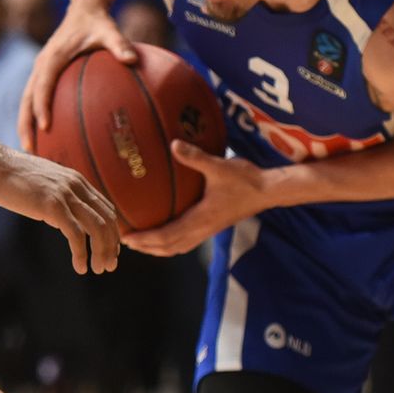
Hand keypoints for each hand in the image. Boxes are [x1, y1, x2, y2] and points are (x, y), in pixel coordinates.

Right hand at [0, 146, 119, 273]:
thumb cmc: (12, 177)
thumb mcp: (44, 185)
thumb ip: (59, 199)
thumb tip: (64, 221)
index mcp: (76, 180)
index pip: (106, 208)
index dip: (113, 231)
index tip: (111, 250)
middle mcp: (76, 185)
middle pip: (107, 219)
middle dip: (112, 246)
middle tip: (109, 266)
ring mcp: (65, 194)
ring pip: (97, 228)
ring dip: (101, 252)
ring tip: (98, 269)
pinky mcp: (52, 205)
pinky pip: (76, 234)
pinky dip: (81, 253)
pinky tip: (80, 267)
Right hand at [18, 5, 136, 150]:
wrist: (83, 11)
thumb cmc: (97, 23)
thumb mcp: (110, 31)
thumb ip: (120, 45)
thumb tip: (133, 60)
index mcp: (53, 56)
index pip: (43, 85)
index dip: (41, 106)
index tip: (45, 127)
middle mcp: (42, 64)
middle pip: (26, 99)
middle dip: (25, 124)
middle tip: (30, 149)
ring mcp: (40, 70)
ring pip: (26, 101)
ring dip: (26, 124)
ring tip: (32, 150)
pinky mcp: (44, 74)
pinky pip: (35, 98)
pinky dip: (36, 116)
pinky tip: (47, 137)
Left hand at [124, 142, 266, 256]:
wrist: (268, 191)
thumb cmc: (245, 179)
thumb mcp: (218, 166)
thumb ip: (195, 157)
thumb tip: (174, 144)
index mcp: (201, 220)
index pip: (167, 236)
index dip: (146, 240)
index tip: (127, 238)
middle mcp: (203, 229)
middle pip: (169, 247)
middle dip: (146, 247)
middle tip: (125, 240)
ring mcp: (208, 229)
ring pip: (178, 246)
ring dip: (158, 247)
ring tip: (141, 241)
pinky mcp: (213, 226)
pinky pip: (186, 239)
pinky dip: (171, 240)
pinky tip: (165, 229)